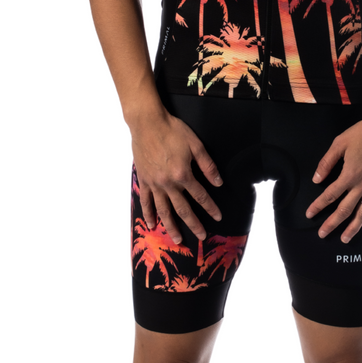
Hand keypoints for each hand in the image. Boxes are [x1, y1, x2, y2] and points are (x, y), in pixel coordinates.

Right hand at [131, 107, 222, 244]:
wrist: (147, 123)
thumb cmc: (173, 130)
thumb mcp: (195, 144)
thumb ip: (207, 165)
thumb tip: (218, 182)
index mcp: (183, 174)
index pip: (200, 195)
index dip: (210, 207)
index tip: (218, 217)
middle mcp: (168, 183)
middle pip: (183, 209)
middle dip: (193, 224)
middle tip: (201, 236)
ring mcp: (154, 183)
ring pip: (163, 210)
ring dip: (171, 226)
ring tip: (177, 239)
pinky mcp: (143, 180)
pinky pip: (146, 201)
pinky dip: (149, 214)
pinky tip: (152, 224)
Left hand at [305, 112, 361, 242]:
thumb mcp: (340, 143)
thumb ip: (327, 162)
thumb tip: (316, 178)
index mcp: (349, 174)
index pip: (329, 195)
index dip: (318, 206)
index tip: (309, 214)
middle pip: (345, 209)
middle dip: (332, 223)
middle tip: (322, 234)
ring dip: (353, 227)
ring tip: (345, 238)